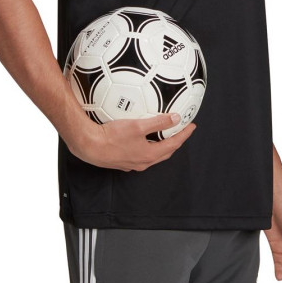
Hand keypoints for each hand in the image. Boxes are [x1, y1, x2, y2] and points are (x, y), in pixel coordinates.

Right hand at [68, 113, 196, 171]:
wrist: (90, 146)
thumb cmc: (112, 137)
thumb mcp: (138, 126)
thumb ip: (158, 122)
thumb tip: (176, 118)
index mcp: (150, 155)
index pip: (173, 144)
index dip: (184, 134)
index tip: (192, 126)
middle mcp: (143, 162)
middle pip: (165, 151)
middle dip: (176, 141)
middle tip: (182, 131)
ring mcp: (133, 164)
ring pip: (154, 155)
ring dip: (162, 145)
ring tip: (166, 135)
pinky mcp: (123, 161)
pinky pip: (142, 155)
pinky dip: (149, 147)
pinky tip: (144, 140)